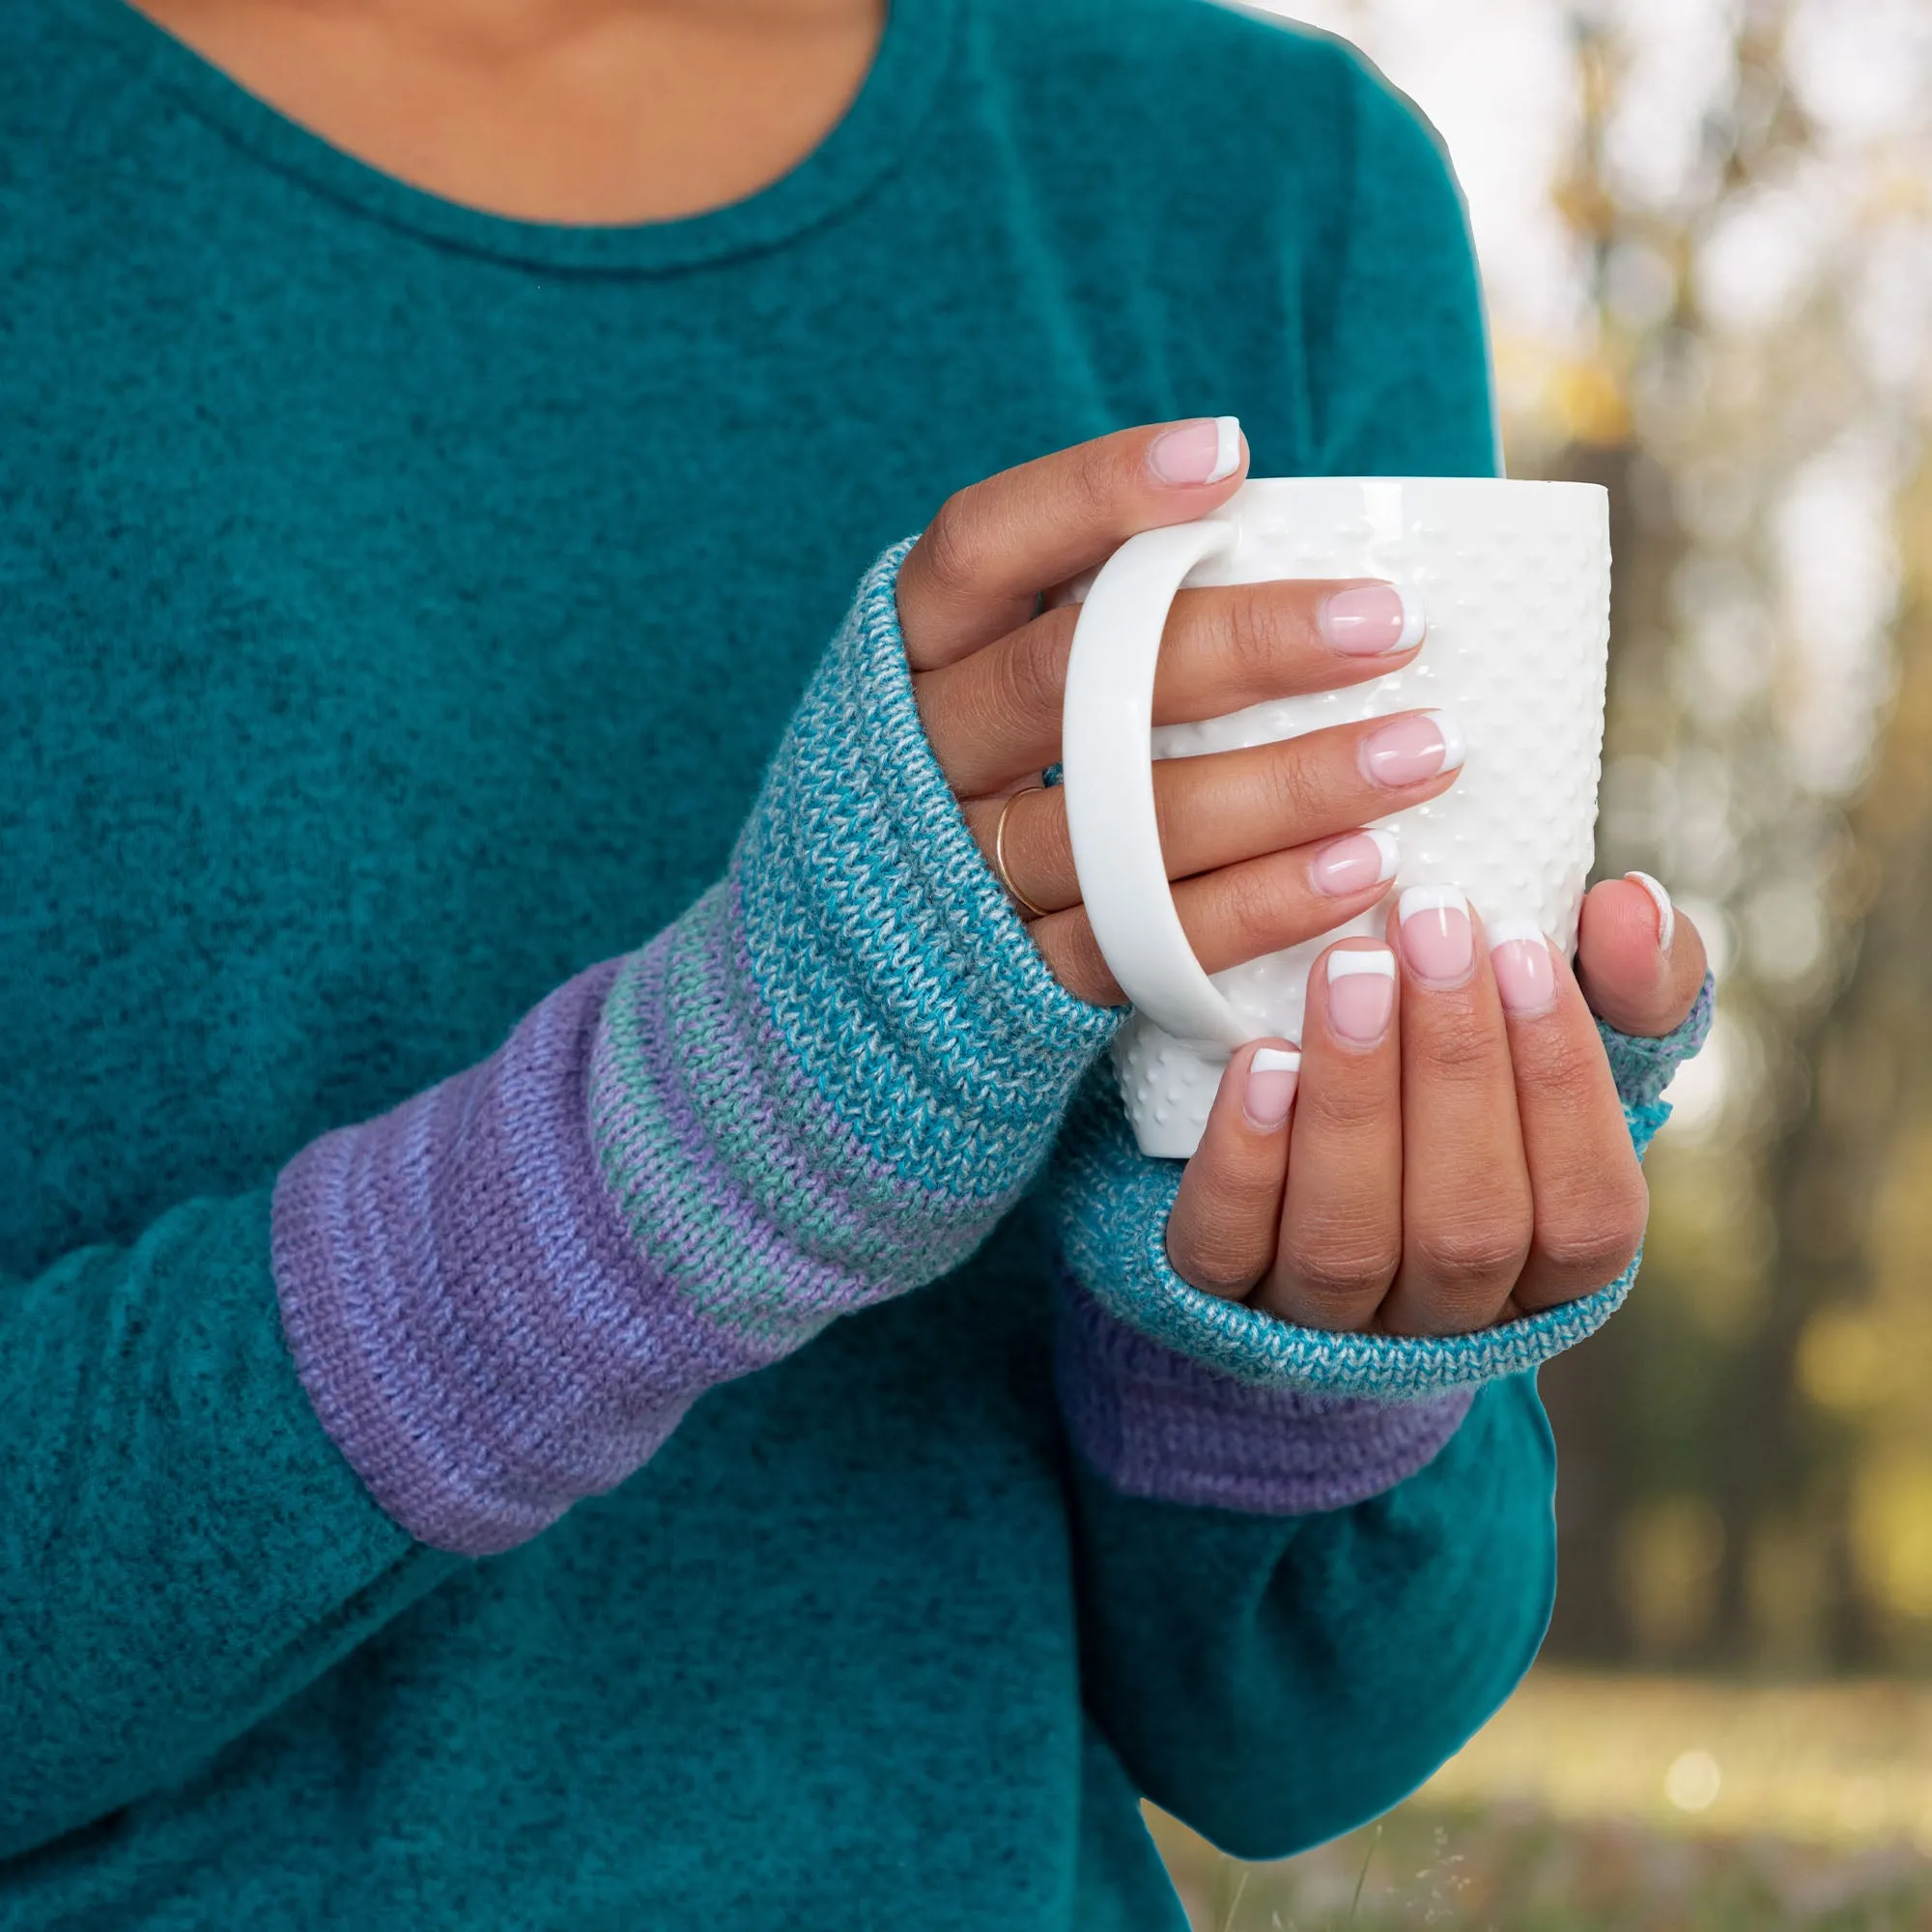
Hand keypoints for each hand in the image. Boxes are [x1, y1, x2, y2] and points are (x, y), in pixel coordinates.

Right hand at [897, 421, 1452, 1002]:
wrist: (862, 944)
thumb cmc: (987, 760)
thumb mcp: (998, 662)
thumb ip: (1097, 606)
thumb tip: (1280, 530)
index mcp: (915, 651)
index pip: (983, 547)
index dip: (1092, 495)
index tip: (1228, 454)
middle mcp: (926, 755)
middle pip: (1066, 682)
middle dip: (1236, 646)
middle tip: (1385, 624)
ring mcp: (964, 871)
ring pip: (1120, 825)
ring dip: (1282, 789)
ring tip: (1418, 753)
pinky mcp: (1016, 975)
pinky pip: (1141, 942)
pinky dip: (1255, 909)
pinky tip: (1359, 868)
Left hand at [1165, 877, 1708, 1333]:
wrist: (1309, 1117)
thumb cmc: (1470, 1064)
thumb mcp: (1563, 1023)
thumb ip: (1632, 975)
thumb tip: (1630, 908)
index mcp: (1553, 1268)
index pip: (1586, 1214)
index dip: (1563, 1085)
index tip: (1522, 944)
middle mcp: (1447, 1310)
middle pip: (1467, 1230)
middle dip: (1453, 1066)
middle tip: (1428, 924)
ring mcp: (1328, 1316)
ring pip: (1347, 1245)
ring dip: (1354, 1099)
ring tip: (1351, 969)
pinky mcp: (1219, 1294)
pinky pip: (1228, 1252)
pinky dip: (1247, 1159)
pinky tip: (1259, 1061)